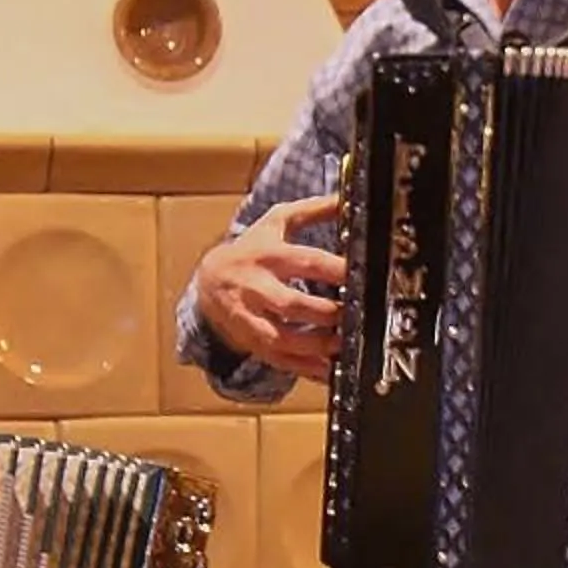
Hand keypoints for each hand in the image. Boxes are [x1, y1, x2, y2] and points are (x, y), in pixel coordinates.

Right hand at [193, 192, 345, 380]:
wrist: (208, 279)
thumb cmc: (251, 249)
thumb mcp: (276, 222)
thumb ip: (312, 209)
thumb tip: (346, 197)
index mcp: (266, 255)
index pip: (305, 261)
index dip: (334, 269)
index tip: (360, 274)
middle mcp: (256, 287)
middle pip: (290, 304)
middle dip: (324, 314)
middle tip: (353, 316)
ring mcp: (250, 318)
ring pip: (280, 338)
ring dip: (313, 346)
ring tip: (341, 345)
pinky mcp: (250, 341)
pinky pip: (277, 360)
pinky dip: (303, 369)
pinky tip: (326, 371)